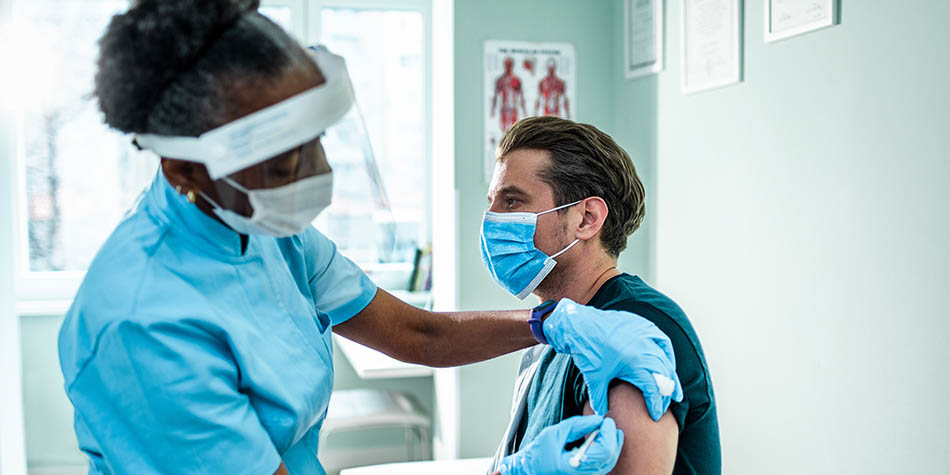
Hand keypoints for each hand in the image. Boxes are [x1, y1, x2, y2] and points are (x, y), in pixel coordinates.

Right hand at [498, 415, 623, 474]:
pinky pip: (603, 465)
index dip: (608, 434)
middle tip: (608, 422)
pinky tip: (603, 439)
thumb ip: (578, 425)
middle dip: (612, 437)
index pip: (603, 452)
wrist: (530, 469)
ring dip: (612, 444)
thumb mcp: (556, 433)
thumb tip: (598, 419)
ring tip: (607, 429)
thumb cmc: (538, 452)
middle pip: (609, 458)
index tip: (606, 421)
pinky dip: (607, 451)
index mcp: (574, 466)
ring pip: (609, 462)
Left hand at [543, 298, 683, 419]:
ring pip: (666, 359)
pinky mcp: (642, 325)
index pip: (653, 388)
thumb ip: (599, 400)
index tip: (656, 416)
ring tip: (675, 392)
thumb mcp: (594, 379)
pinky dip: (667, 354)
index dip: (656, 404)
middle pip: (663, 375)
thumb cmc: (587, 351)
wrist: (579, 324)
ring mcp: (645, 334)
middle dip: (665, 394)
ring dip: (671, 376)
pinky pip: (662, 340)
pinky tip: (668, 363)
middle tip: (665, 406)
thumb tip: (601, 416)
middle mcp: (645, 348)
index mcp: (635, 362)